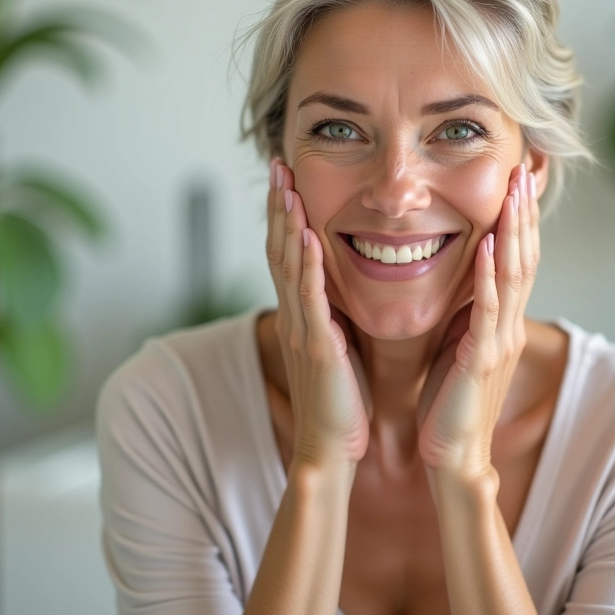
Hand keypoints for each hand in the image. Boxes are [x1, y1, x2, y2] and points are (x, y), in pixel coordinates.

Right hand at [266, 159, 371, 468]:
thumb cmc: (337, 402)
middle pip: (279, 249)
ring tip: (286, 185)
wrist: (329, 448)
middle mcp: (295, 316)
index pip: (287, 255)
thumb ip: (327, 317)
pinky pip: (310, 299)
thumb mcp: (331, 349)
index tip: (286, 180)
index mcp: (302, 315)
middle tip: (277, 166)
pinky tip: (305, 236)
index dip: (284, 215)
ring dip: (286, 223)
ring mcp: (303, 329)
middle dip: (278, 206)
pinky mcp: (318, 346)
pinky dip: (306, 266)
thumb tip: (332, 290)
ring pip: (288, 266)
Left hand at [416, 164, 538, 477]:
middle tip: (523, 170)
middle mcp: (507, 326)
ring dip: (514, 232)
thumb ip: (471, 313)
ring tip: (513, 193)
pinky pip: (487, 311)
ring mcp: (497, 341)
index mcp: (500, 321)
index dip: (518, 220)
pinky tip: (488, 246)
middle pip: (523, 258)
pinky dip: (489, 277)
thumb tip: (467, 277)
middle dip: (523, 213)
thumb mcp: (463, 345)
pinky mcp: (480, 360)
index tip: (515, 181)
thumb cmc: (452, 400)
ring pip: (513, 277)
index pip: (515, 260)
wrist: (453, 454)